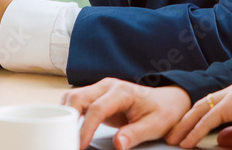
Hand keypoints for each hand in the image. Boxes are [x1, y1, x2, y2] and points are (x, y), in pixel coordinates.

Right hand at [62, 78, 191, 149]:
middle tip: (66, 141)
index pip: (96, 109)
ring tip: (65, 136)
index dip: (85, 128)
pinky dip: (68, 113)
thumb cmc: (162, 111)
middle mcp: (108, 86)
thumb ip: (135, 134)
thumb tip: (118, 144)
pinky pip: (76, 101)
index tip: (79, 146)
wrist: (167, 100)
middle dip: (67, 119)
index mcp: (122, 92)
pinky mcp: (96, 96)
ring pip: (72, 97)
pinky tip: (68, 128)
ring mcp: (100, 89)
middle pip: (77, 98)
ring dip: (65, 115)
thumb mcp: (154, 125)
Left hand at [165, 80, 231, 148]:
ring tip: (175, 139)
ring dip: (186, 126)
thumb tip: (219, 138)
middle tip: (173, 135)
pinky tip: (188, 142)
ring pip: (202, 109)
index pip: (212, 105)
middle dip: (186, 121)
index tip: (184, 132)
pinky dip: (196, 131)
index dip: (196, 119)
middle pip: (203, 104)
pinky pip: (208, 118)